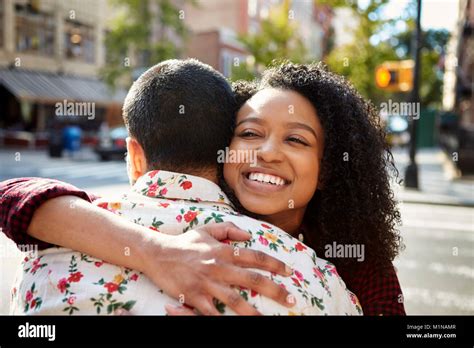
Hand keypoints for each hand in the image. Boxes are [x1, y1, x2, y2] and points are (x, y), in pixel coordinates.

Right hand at [142, 222, 294, 314]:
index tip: (289, 272)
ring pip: (235, 299)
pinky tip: (234, 324)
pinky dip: (222, 319)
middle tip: (291, 299)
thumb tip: (247, 235)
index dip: (274, 264)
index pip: (255, 257)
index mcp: (223, 250)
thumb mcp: (206, 229)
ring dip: (253, 311)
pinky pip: (211, 312)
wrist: (157, 253)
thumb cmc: (184, 242)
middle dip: (274, 290)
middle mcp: (218, 266)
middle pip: (252, 279)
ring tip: (267, 320)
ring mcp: (206, 282)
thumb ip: (228, 229)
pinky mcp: (194, 296)